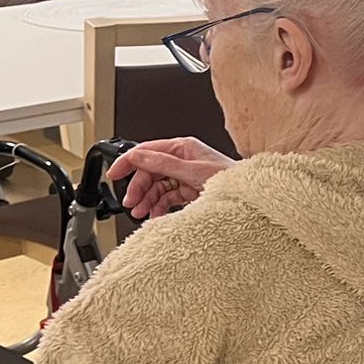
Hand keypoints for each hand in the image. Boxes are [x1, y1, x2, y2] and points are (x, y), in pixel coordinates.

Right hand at [105, 136, 235, 218]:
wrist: (249, 197)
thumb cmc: (230, 179)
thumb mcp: (193, 171)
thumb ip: (164, 164)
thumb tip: (138, 156)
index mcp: (182, 147)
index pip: (146, 151)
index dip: (128, 162)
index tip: (114, 174)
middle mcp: (183, 159)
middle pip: (150, 172)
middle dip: (139, 188)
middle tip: (132, 204)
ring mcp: (185, 175)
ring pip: (158, 186)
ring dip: (147, 200)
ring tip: (142, 213)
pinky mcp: (190, 190)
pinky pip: (168, 197)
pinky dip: (160, 207)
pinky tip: (156, 216)